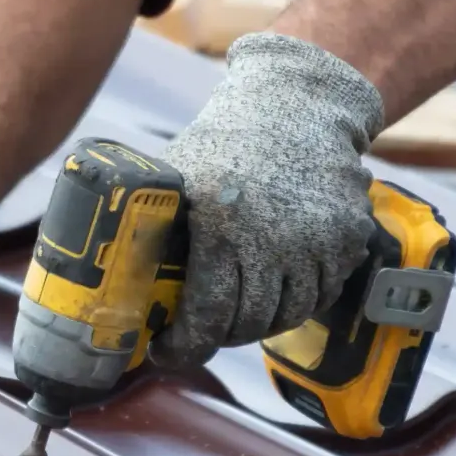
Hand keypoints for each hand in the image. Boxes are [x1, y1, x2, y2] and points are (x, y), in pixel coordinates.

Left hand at [148, 32, 383, 369]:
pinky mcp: (348, 239)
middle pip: (248, 324)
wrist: (298, 104)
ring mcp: (318, 241)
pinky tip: (274, 287)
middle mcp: (275, 238)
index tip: (166, 351)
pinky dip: (296, 302)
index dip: (185, 347)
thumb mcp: (178, 177)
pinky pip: (321, 295)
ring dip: (258, 323)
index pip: (208, 317)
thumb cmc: (226, 142)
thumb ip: (152, 227)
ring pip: (287, 315)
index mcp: (222, 225)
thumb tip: (107, 280)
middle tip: (201, 331)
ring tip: (237, 309)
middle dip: (219, 336)